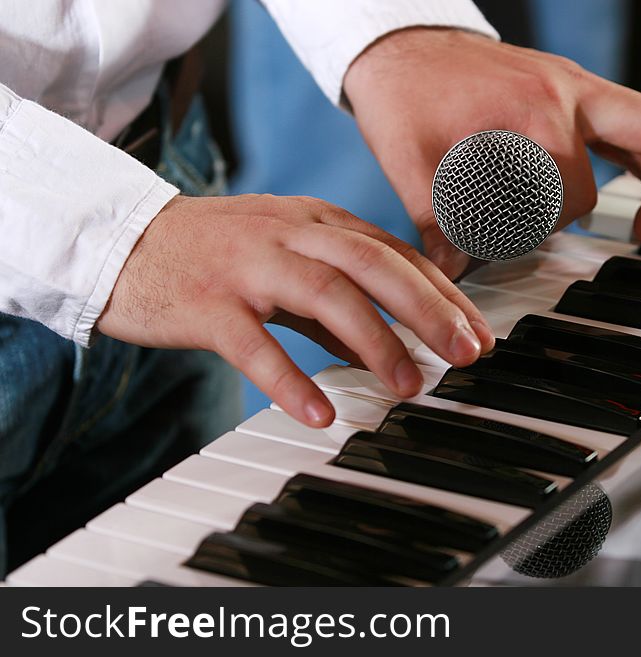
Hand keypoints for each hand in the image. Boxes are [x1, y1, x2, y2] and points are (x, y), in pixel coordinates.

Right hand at [97, 194, 493, 426]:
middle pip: (373, 265)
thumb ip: (333, 298)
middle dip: (428, 309)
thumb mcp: (284, 260)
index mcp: (314, 222)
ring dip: (375, 341)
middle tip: (466, 354)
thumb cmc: (214, 254)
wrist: (122, 240)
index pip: (393, 253)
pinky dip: (291, 379)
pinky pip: (255, 345)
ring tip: (409, 385)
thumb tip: (384, 340)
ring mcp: (248, 266)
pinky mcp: (208, 304)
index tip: (476, 333)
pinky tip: (321, 413)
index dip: (441, 293)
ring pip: (325, 295)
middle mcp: (289, 235)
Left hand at [344, 28, 640, 278]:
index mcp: (534, 109)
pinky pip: (637, 122)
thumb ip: (436, 223)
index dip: (540, 232)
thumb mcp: (409, 160)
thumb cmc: (405, 90)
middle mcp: (569, 91)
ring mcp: (577, 87)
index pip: (569, 196)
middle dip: (627, 203)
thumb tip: (452, 272)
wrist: (402, 44)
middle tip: (622, 234)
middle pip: (636, 155)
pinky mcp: (572, 91)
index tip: (504, 244)